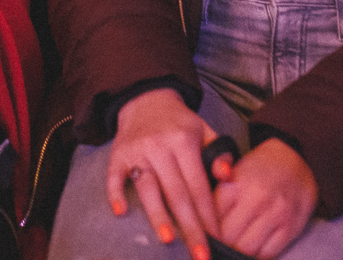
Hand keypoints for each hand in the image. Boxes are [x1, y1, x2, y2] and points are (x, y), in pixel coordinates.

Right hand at [109, 88, 219, 259]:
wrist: (146, 99)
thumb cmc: (180, 123)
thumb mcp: (204, 130)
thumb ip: (219, 153)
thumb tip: (228, 177)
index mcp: (184, 142)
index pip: (198, 185)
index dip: (208, 214)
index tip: (217, 239)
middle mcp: (160, 147)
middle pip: (177, 193)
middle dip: (190, 227)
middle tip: (199, 254)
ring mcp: (137, 151)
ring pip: (148, 188)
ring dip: (157, 214)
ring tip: (168, 239)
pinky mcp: (117, 154)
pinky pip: (114, 176)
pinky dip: (116, 193)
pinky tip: (121, 212)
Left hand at [214, 139, 317, 258]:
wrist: (294, 163)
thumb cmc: (256, 171)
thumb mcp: (232, 172)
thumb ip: (215, 195)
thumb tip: (199, 224)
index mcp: (236, 183)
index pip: (211, 218)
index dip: (207, 228)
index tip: (206, 231)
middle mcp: (257, 197)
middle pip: (228, 237)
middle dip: (223, 241)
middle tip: (222, 238)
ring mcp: (276, 213)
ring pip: (247, 249)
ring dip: (239, 250)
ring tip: (238, 242)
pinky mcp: (290, 227)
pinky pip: (267, 253)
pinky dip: (258, 254)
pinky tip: (255, 244)